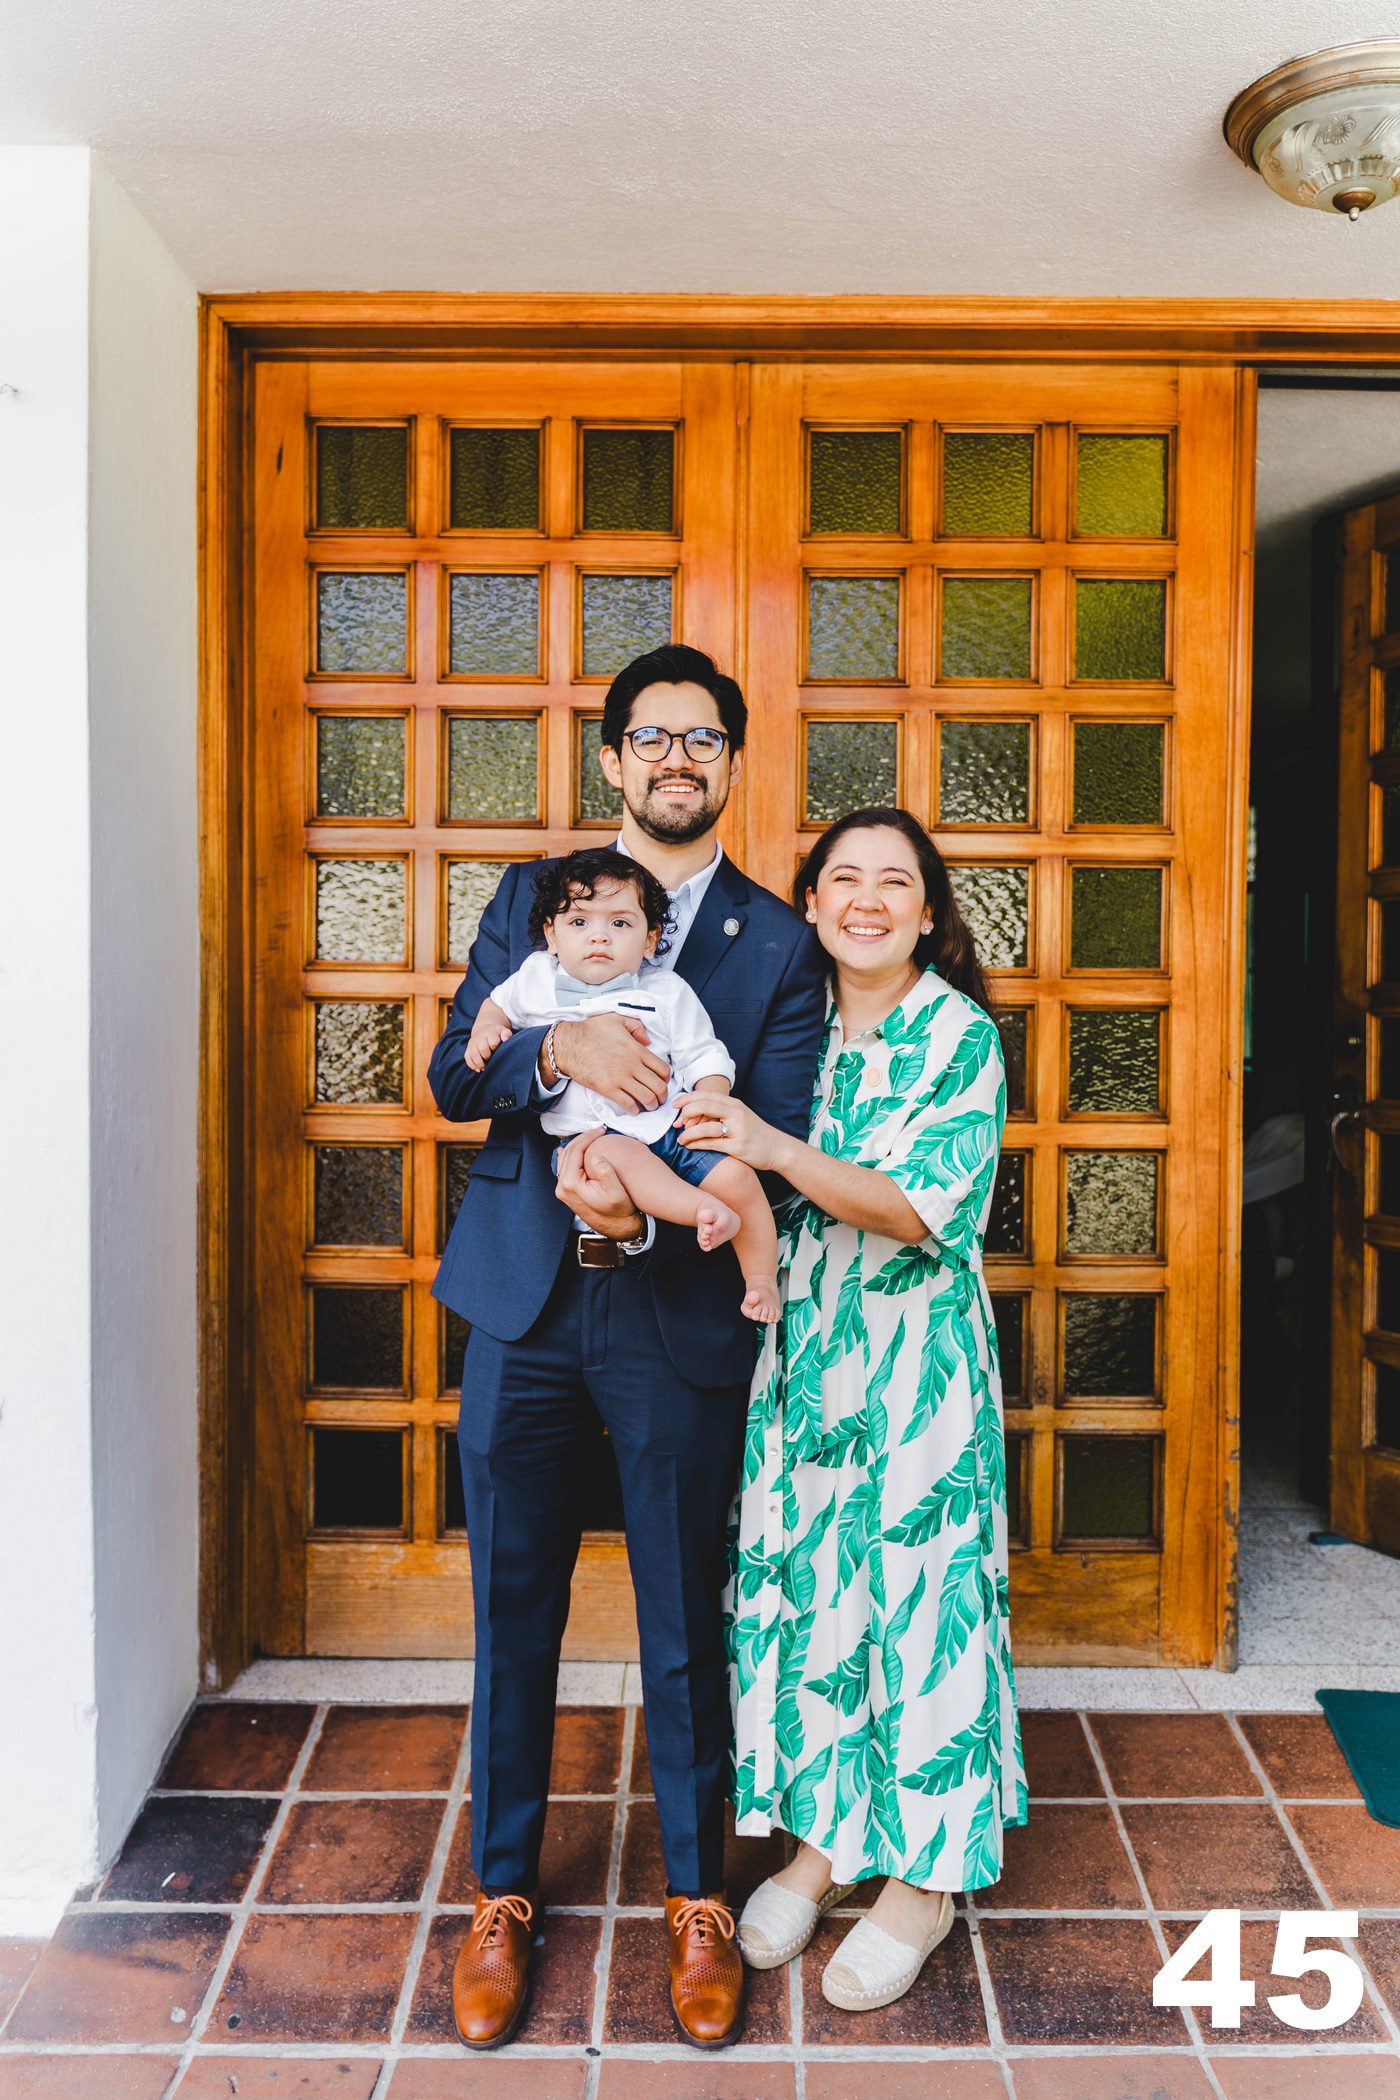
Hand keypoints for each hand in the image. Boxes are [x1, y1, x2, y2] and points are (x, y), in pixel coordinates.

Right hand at [465, 1022, 511, 1072]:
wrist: (485, 1030)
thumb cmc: (497, 1034)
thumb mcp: (503, 1031)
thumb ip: (506, 1034)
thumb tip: (506, 1040)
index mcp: (490, 1033)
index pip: (493, 1043)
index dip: (495, 1048)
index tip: (498, 1051)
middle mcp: (480, 1037)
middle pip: (482, 1049)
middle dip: (487, 1057)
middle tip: (492, 1060)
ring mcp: (473, 1043)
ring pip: (473, 1055)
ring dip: (479, 1064)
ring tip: (485, 1068)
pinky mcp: (468, 1048)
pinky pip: (467, 1057)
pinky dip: (472, 1065)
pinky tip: (478, 1069)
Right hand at [554, 1014, 670, 1113]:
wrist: (568, 1044)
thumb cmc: (590, 1031)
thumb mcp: (616, 1018)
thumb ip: (636, 1026)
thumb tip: (648, 1041)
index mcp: (637, 1049)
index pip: (663, 1069)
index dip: (666, 1079)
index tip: (661, 1082)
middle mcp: (632, 1065)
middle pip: (659, 1087)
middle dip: (662, 1096)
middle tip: (658, 1099)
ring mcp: (620, 1078)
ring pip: (647, 1098)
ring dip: (650, 1105)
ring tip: (647, 1105)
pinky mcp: (608, 1088)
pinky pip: (628, 1104)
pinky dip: (634, 1110)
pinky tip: (632, 1108)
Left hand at [554, 1128, 645, 1240]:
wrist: (618, 1228)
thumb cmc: (619, 1211)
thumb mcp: (617, 1193)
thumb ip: (607, 1174)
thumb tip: (596, 1156)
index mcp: (571, 1185)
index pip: (575, 1151)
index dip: (588, 1137)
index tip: (601, 1130)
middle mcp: (563, 1187)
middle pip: (567, 1152)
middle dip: (583, 1138)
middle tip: (598, 1130)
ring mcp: (563, 1190)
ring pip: (565, 1159)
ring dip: (577, 1145)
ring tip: (592, 1137)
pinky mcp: (567, 1191)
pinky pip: (564, 1168)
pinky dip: (570, 1155)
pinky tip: (568, 1149)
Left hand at [672, 1093, 788, 1173]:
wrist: (778, 1148)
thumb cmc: (755, 1133)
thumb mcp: (740, 1116)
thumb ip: (721, 1111)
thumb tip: (694, 1110)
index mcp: (735, 1104)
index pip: (706, 1095)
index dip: (687, 1098)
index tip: (674, 1105)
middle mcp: (736, 1114)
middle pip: (704, 1106)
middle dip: (685, 1113)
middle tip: (675, 1123)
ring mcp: (738, 1130)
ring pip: (706, 1127)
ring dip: (688, 1133)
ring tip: (680, 1139)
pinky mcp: (738, 1147)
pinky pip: (712, 1144)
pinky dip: (696, 1144)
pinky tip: (689, 1146)